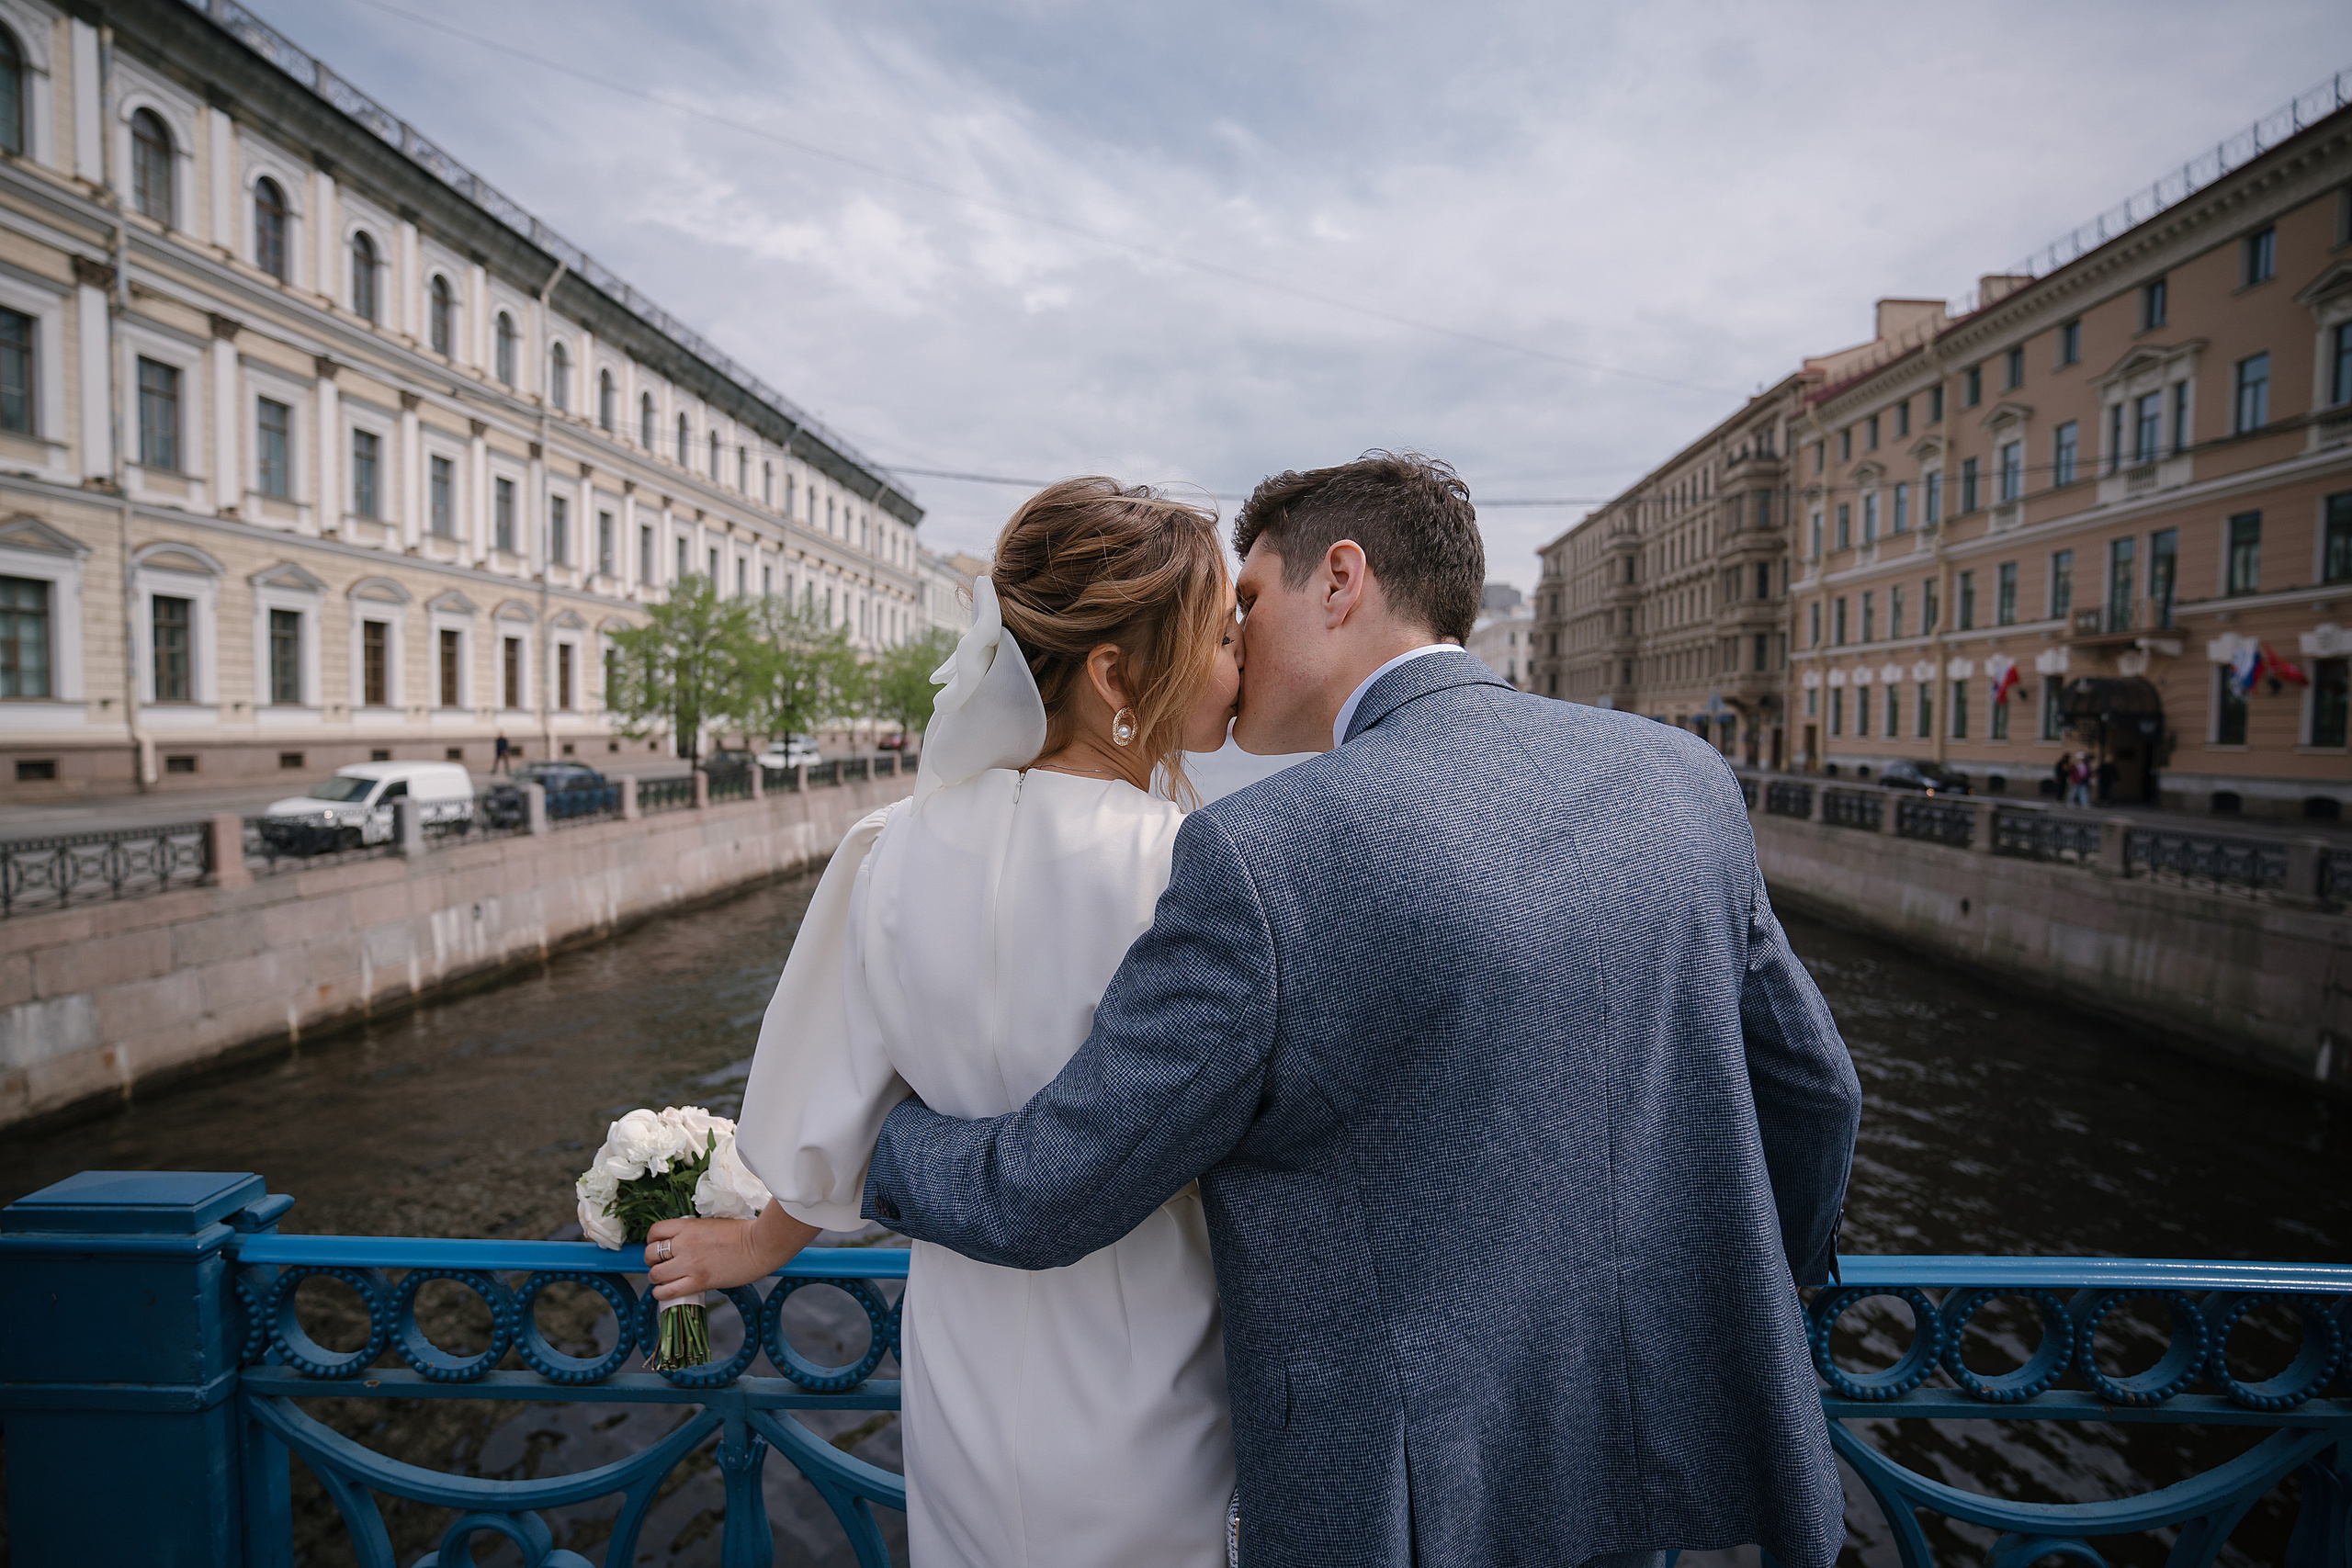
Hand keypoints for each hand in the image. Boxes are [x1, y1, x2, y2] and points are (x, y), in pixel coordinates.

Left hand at [644, 1205, 820, 1302]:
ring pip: (655, 1274)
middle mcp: (684, 1244)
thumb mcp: (712, 1224)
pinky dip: (661, 1293)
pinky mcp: (699, 1281)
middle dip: (652, 1260)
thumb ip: (693, 1232)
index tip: (658, 1245)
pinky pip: (668, 1291)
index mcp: (688, 1226)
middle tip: (661, 1264)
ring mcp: (690, 1264)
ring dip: (656, 1278)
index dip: (652, 1240)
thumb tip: (681, 1242)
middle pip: (650, 1253)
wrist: (761, 1245)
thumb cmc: (743, 1232)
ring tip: (664, 1279)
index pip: (655, 1231)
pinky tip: (665, 1292)